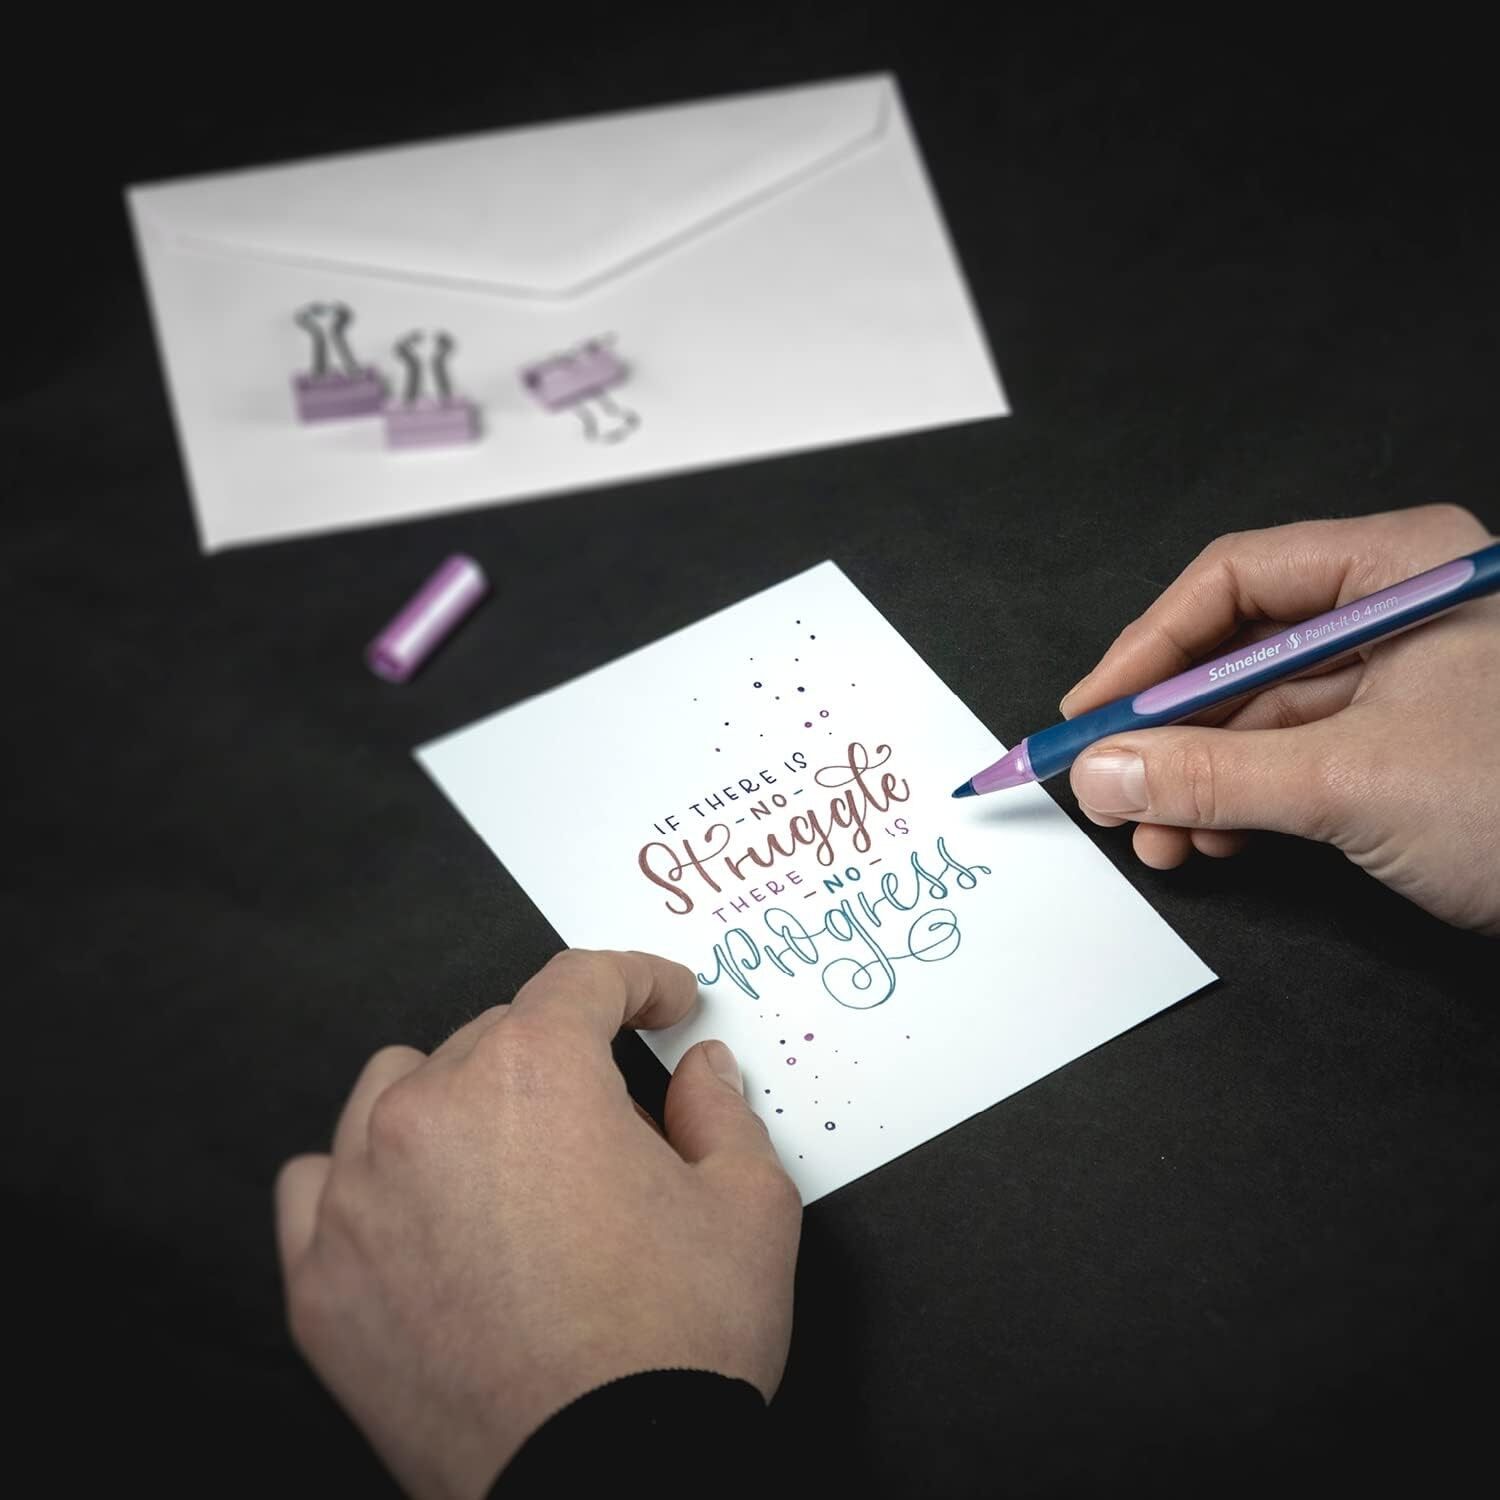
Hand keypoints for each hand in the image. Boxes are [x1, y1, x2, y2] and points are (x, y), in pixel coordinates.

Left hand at [274, 950, 800, 1499]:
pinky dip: (365, 1179)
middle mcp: (430, 1110)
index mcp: (535, 1073)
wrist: (608, 1485)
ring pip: (397, 1088)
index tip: (665, 1001)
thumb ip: (723, 1110)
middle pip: (494, 1033)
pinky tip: (410, 1208)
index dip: (640, 980)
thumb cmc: (677, 1346)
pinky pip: (318, 1182)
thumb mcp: (751, 1207)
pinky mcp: (321, 1281)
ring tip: (507, 1157)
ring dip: (455, 1099)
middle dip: (561, 1059)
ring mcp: (361, 1194)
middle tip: (613, 1123)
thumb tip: (701, 1067)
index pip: (583, 980)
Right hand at [1063, 504, 1499, 933]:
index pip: (1236, 580)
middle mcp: (1398, 611)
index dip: (1148, 648)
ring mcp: (1405, 681)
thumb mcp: (1352, 781)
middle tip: (1109, 783)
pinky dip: (1243, 800)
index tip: (1091, 712)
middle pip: (1239, 649)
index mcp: (1401, 568)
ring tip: (1155, 837)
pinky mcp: (1407, 746)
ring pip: (1260, 713)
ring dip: (1196, 777)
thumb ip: (1209, 773)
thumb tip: (1101, 771)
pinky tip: (1210, 841)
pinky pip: (1295, 757)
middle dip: (1166, 729)